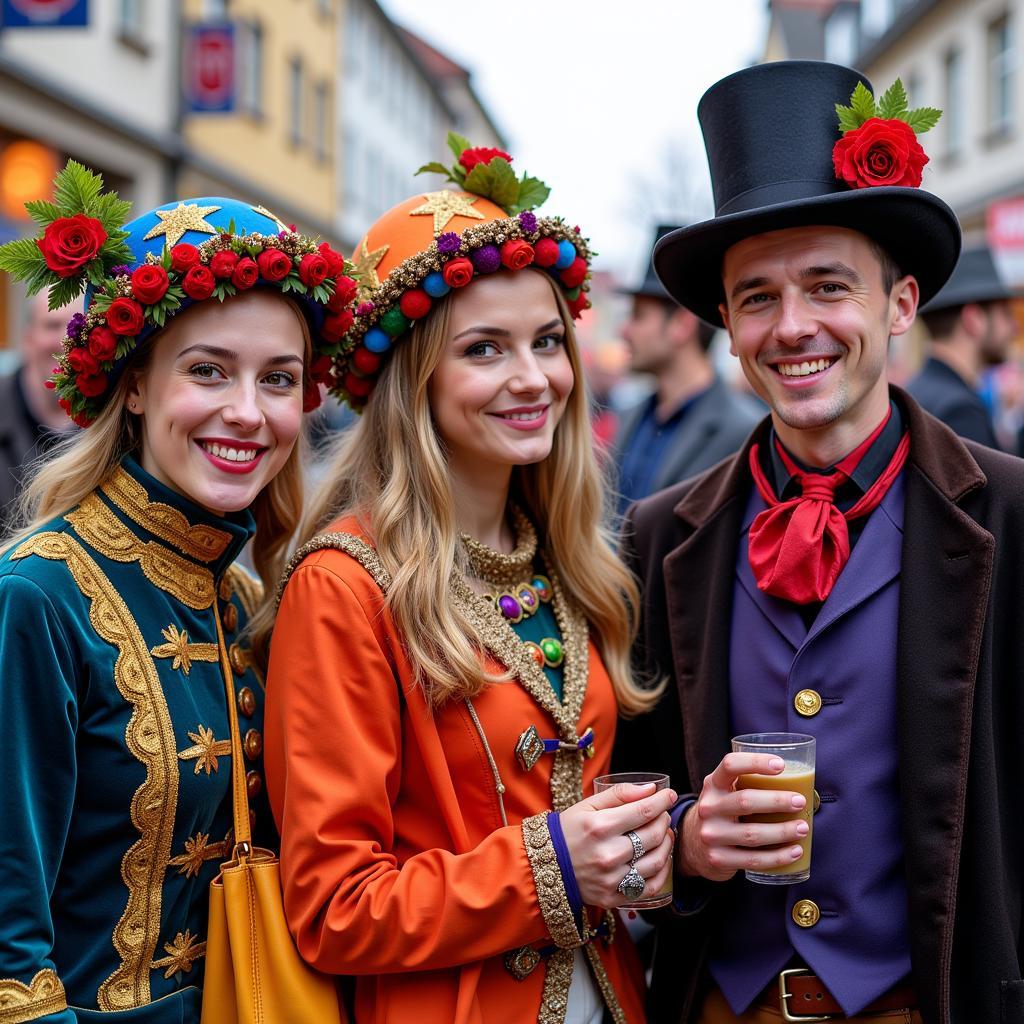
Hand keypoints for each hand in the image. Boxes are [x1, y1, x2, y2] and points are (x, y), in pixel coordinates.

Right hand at [559, 782, 676, 908]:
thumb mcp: (587, 805)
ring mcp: (612, 879)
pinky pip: (650, 887)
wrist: (545, 866)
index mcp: (600, 827)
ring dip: (667, 844)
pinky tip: (660, 858)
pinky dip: (662, 872)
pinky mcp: (614, 897)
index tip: (669, 795)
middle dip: (664, 820)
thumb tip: (651, 789)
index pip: (643, 811)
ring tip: (664, 834)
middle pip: (653, 835)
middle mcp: (608, 854)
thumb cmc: (568, 831)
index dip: (662, 801)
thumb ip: (619, 794)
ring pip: (656, 861)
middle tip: (663, 814)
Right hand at [678, 753, 807, 881]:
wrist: (694, 845)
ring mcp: (711, 834)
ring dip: (782, 831)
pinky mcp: (718, 858)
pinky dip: (778, 857)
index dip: (755, 762)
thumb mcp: (725, 792)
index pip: (730, 765)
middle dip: (777, 801)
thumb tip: (798, 782)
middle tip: (799, 801)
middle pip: (745, 801)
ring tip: (803, 828)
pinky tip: (795, 852)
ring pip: (752, 834)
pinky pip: (753, 859)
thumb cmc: (723, 812)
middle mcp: (709, 807)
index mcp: (713, 784)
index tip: (781, 765)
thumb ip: (747, 784)